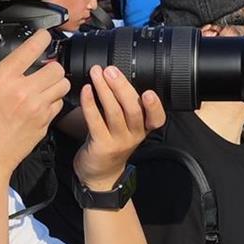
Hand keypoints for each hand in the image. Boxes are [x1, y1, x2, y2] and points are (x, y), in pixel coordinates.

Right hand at [0, 30, 69, 177]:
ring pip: (63, 84)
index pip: (33, 48)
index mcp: (1, 79)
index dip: (42, 38)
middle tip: (41, 68)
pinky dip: (53, 101)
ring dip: (55, 82)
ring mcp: (37, 109)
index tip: (42, 37)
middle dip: (50, 64)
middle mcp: (23, 91)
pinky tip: (40, 104)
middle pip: (56, 66)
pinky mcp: (44, 124)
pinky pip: (59, 104)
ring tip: (43, 85)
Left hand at [74, 66, 165, 191]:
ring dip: (104, 90)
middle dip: (121, 87)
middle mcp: (134, 135)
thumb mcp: (125, 126)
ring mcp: (118, 142)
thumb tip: (115, 75)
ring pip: (114, 113)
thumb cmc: (111, 142)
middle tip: (110, 70)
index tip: (149, 92)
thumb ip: (125, 105)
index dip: (155, 106)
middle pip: (133, 109)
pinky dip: (90, 103)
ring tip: (96, 74)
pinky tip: (86, 90)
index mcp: (144, 128)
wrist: (99, 173)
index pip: (157, 118)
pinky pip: (96, 122)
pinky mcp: (101, 146)